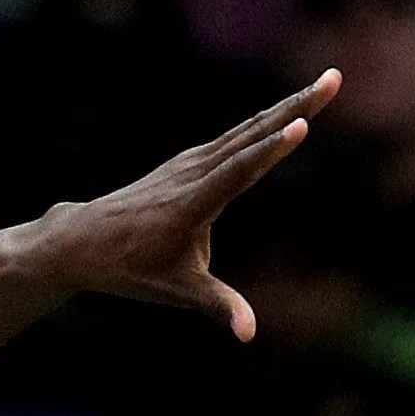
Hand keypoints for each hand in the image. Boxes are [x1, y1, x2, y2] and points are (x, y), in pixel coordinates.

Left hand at [40, 71, 338, 339]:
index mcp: (191, 205)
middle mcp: (191, 175)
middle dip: (295, 107)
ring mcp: (189, 163)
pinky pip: (233, 137)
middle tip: (335, 80)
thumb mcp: (175, 291)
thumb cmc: (128, 269)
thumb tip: (249, 335)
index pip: (238, 172)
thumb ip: (218, 307)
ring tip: (326, 83)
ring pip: (245, 130)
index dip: (271, 150)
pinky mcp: (188, 161)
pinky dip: (263, 120)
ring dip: (287, 105)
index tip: (301, 125)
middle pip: (250, 137)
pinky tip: (288, 108)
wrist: (79, 241)